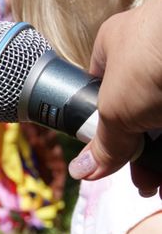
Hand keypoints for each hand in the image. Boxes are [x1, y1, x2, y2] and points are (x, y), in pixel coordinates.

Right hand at [68, 0, 161, 195]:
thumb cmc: (151, 58)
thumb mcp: (114, 108)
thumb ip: (103, 143)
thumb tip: (80, 171)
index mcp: (117, 46)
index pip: (101, 90)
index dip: (100, 125)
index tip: (107, 157)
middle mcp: (149, 58)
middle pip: (138, 115)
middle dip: (138, 154)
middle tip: (142, 181)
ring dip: (159, 160)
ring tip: (159, 186)